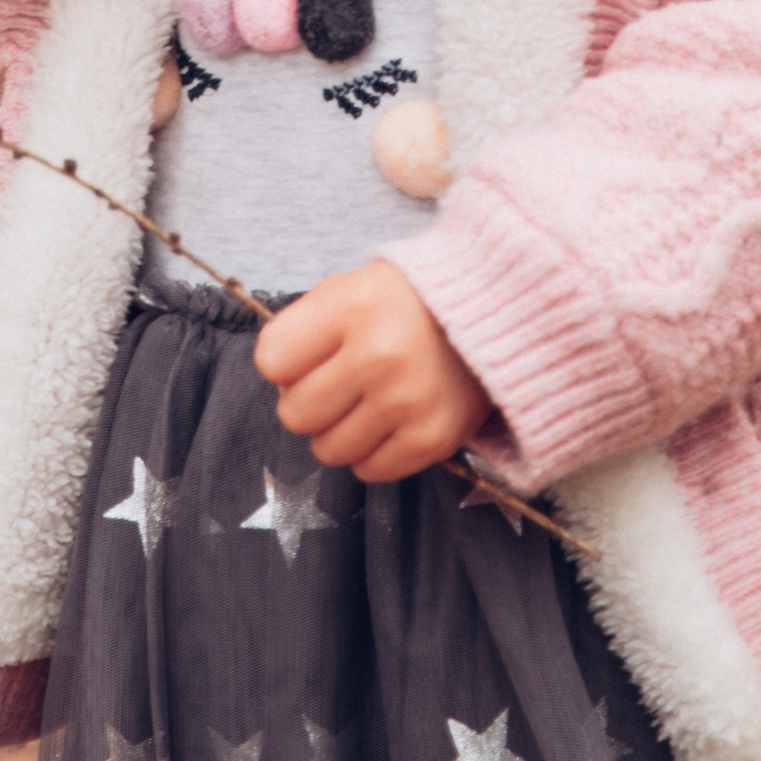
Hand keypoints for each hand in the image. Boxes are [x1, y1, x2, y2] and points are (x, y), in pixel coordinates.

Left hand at [255, 259, 487, 481]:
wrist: (488, 315)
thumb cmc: (401, 304)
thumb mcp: (347, 289)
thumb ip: (304, 331)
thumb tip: (280, 387)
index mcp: (350, 306)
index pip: (272, 361)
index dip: (285, 363)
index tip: (308, 355)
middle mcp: (378, 354)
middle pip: (296, 414)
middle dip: (309, 403)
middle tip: (338, 384)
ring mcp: (407, 401)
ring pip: (328, 450)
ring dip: (339, 431)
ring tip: (366, 402)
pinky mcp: (432, 439)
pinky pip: (369, 471)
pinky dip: (372, 452)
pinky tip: (389, 421)